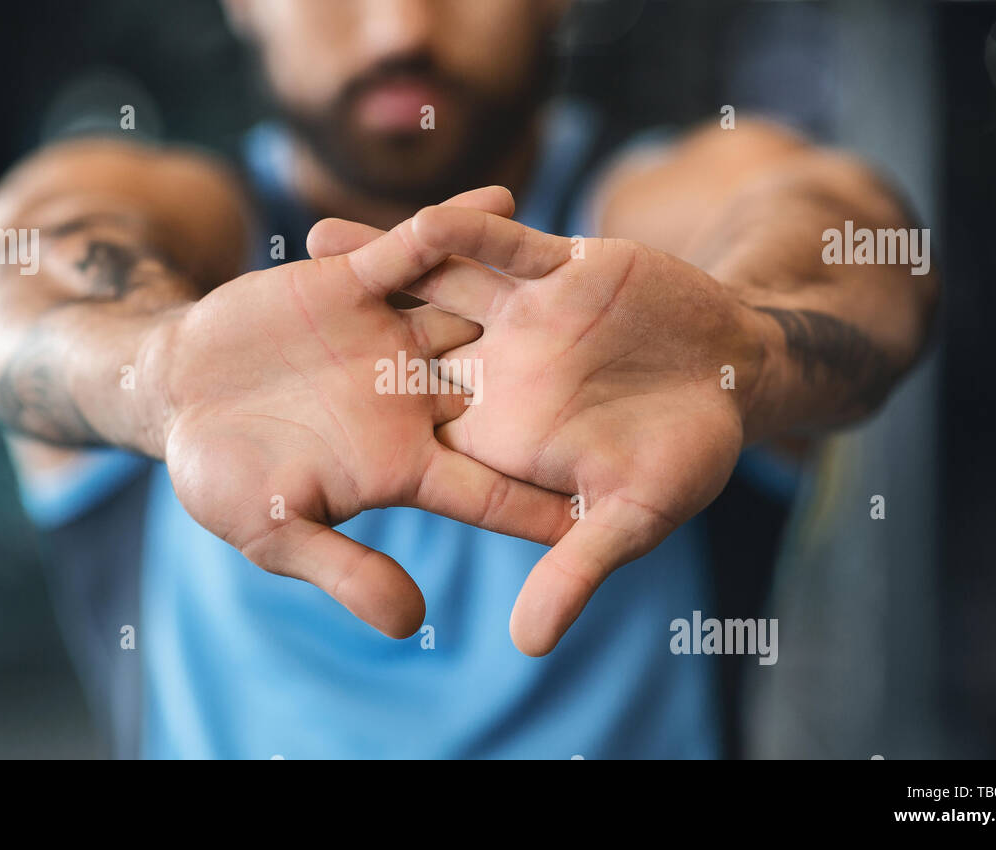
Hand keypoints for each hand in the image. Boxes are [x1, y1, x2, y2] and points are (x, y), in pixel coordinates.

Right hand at [148, 189, 574, 639]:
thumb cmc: (221, 477)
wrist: (173, 396)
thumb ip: (344, 571)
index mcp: (404, 465)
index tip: (612, 513)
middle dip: (574, 393)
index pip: (493, 487)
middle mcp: (412, 400)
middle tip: (652, 388)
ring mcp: (389, 340)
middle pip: (509, 396)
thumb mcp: (277, 533)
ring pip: (476, 314)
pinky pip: (414, 253)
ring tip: (607, 272)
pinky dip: (452, 227)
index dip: (548, 501)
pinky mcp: (354, 286)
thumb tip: (414, 624)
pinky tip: (505, 200)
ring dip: (533, 295)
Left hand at [309, 201, 771, 654]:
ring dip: (377, 264)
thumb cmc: (690, 453)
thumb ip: (577, 569)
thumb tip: (528, 645)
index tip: (287, 439)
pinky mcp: (557, 267)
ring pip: (434, 287)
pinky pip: (500, 245)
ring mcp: (523, 317)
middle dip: (336, 339)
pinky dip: (465, 228)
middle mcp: (498, 372)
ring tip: (308, 245)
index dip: (353, 440)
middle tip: (258, 328)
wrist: (738, 373)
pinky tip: (420, 213)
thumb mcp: (633, 516)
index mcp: (502, 434)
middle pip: (401, 353)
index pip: (418, 439)